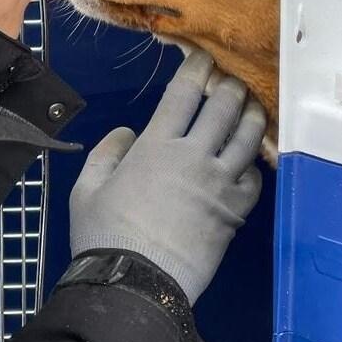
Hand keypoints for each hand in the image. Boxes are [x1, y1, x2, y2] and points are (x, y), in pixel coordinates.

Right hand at [68, 50, 265, 303]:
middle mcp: (193, 156)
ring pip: (247, 137)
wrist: (138, 283)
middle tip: (232, 81)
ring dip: (252, 116)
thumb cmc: (105, 235)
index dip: (198, 68)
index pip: (183, 93)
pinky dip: (254, 164)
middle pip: (224, 106)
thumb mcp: (87, 188)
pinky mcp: (235, 211)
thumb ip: (107, 153)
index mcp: (155, 146)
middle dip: (231, 86)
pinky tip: (248, 162)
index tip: (205, 57)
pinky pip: (254, 178)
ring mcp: (219, 183)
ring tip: (251, 108)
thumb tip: (128, 134)